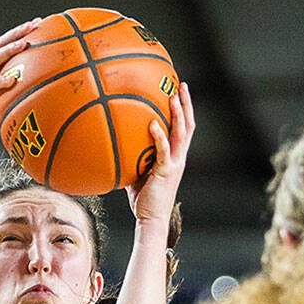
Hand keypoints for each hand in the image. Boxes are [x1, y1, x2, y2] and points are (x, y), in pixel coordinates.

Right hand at [0, 18, 40, 142]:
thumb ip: (13, 94)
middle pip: (1, 45)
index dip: (20, 33)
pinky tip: (11, 80)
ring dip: (9, 50)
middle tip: (34, 24)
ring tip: (24, 44)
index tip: (38, 23)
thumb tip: (39, 95)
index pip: (6, 45)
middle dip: (18, 33)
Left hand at [125, 83, 194, 224]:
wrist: (150, 219)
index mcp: (175, 156)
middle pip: (188, 125)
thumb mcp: (137, 173)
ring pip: (181, 133)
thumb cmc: (142, 199)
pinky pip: (164, 150)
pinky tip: (153, 123)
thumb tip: (115, 142)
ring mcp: (175, 163)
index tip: (178, 92)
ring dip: (178, 113)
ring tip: (173, 95)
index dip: (183, 110)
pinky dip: (159, 136)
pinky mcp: (166, 172)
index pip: (183, 129)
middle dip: (186, 103)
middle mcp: (179, 157)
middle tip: (181, 84)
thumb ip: (133, 156)